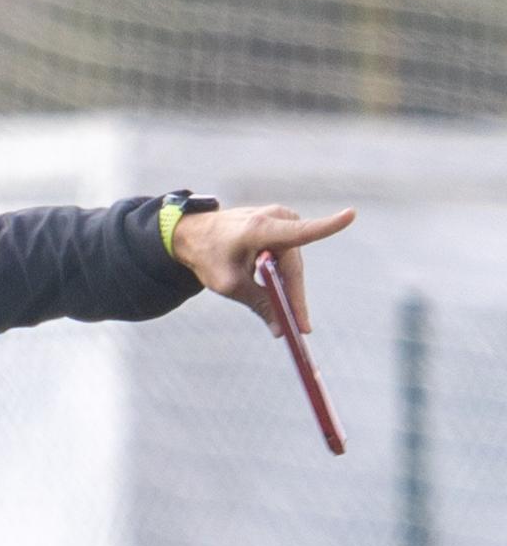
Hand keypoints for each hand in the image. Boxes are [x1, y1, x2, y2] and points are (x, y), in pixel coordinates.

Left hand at [170, 203, 355, 337]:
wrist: (194, 234)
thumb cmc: (208, 256)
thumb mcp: (229, 285)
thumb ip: (258, 303)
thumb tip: (281, 330)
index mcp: (259, 228)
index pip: (300, 231)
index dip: (327, 226)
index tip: (350, 215)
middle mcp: (275, 219)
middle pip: (294, 267)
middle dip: (295, 299)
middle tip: (301, 330)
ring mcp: (281, 220)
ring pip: (292, 266)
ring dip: (288, 291)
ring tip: (291, 320)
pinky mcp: (283, 227)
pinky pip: (289, 260)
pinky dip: (285, 280)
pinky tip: (282, 299)